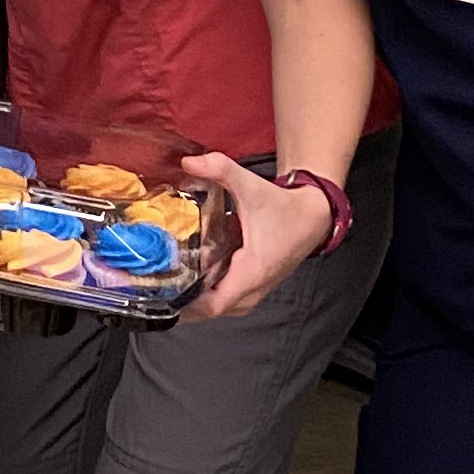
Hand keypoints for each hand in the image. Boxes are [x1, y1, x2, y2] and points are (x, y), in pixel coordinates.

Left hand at [180, 153, 333, 321]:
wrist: (314, 214)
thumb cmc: (283, 205)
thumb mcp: (250, 185)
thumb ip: (220, 170)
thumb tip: (188, 162)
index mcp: (252, 270)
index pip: (216, 304)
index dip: (188, 304)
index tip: (164, 293)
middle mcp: (255, 287)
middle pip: (213, 310)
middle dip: (186, 302)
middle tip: (159, 285)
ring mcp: (258, 290)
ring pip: (221, 308)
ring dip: (198, 300)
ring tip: (171, 284)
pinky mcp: (257, 286)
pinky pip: (229, 300)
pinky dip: (211, 294)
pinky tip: (192, 279)